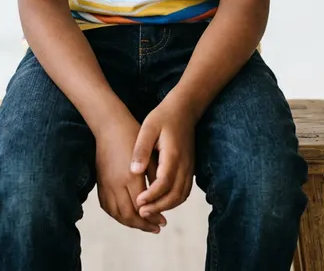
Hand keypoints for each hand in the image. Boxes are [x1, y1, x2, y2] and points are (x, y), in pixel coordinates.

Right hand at [95, 110, 166, 232]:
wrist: (110, 125)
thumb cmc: (133, 135)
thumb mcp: (149, 154)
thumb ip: (154, 178)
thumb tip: (162, 200)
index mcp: (130, 176)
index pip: (142, 206)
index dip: (153, 217)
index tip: (163, 221)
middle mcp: (116, 184)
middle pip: (129, 215)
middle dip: (143, 225)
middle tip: (156, 228)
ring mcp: (106, 184)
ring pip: (117, 214)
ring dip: (131, 223)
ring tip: (144, 225)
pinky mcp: (100, 183)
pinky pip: (107, 207)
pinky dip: (117, 215)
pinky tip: (127, 216)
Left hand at [130, 99, 195, 218]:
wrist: (184, 109)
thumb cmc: (163, 117)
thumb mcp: (148, 128)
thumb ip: (141, 149)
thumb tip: (134, 171)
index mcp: (173, 155)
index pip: (164, 183)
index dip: (152, 196)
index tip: (138, 202)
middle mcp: (184, 164)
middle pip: (175, 195)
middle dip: (158, 207)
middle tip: (140, 213)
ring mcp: (189, 167)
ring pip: (181, 196)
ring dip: (166, 206)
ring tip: (148, 210)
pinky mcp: (189, 168)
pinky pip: (184, 191)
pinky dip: (173, 200)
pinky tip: (159, 201)